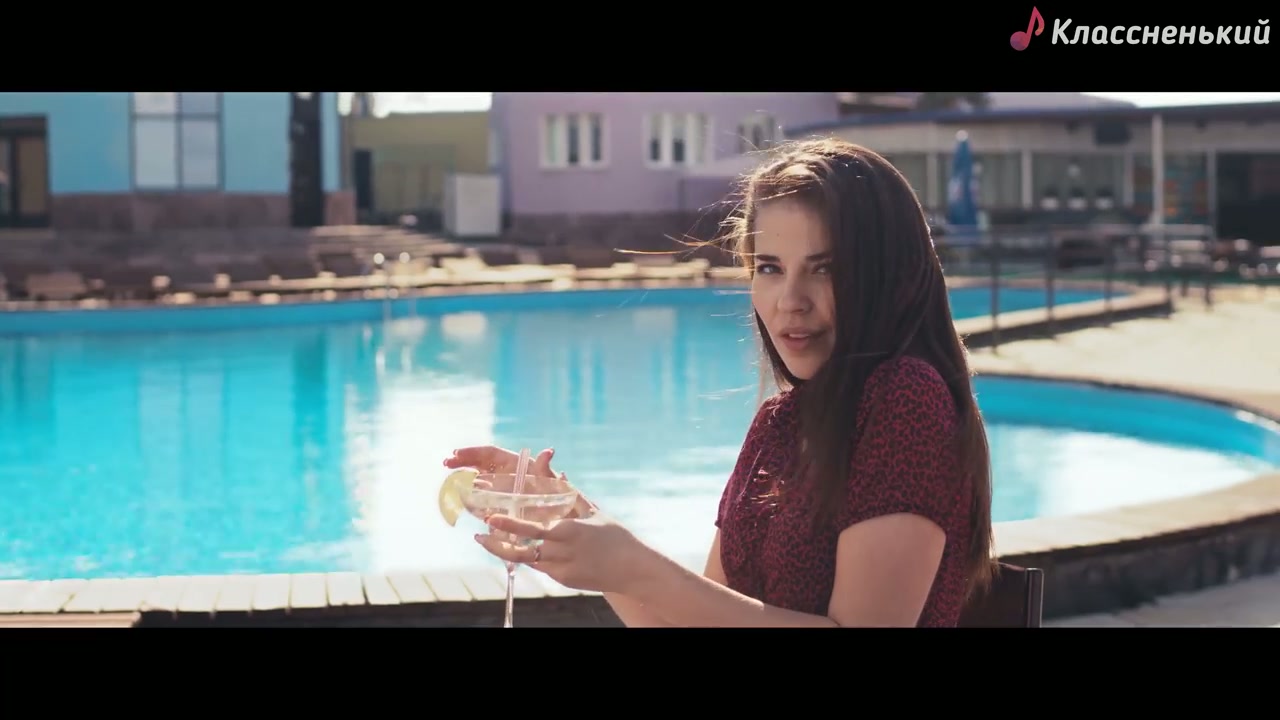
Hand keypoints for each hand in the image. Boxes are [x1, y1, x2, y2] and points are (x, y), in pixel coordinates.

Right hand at [443, 445, 596, 518]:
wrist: (565, 526)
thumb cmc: (563, 502)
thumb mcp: (554, 485)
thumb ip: (546, 470)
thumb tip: (548, 451)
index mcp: (518, 466)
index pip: (490, 454)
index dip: (473, 452)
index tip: (456, 454)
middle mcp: (508, 476)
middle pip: (480, 465)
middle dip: (462, 463)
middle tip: (447, 464)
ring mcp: (502, 493)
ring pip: (478, 484)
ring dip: (464, 482)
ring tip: (452, 484)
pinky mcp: (501, 510)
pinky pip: (483, 504)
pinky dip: (472, 503)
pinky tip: (464, 505)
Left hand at [476, 511, 645, 593]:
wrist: (632, 569)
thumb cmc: (615, 536)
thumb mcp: (593, 512)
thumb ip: (571, 495)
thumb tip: (558, 473)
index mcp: (569, 531)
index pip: (533, 529)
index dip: (510, 524)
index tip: (492, 518)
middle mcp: (563, 553)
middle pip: (523, 551)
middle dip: (498, 545)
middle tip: (479, 536)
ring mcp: (562, 570)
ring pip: (528, 560)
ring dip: (508, 551)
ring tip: (490, 542)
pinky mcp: (564, 580)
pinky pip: (541, 567)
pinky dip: (530, 557)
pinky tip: (519, 549)